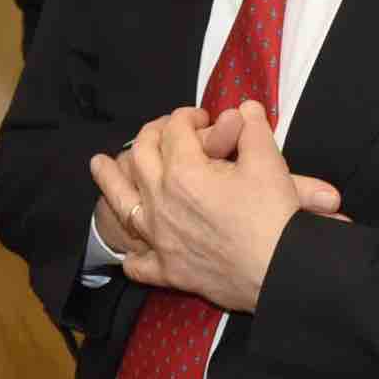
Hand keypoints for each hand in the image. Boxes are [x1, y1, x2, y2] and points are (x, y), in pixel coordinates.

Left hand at [86, 99, 340, 311]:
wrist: (280, 271)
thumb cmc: (274, 216)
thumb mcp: (268, 162)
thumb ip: (253, 129)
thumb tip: (245, 108)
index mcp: (184, 170)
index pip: (175, 129)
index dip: (187, 115)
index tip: (201, 117)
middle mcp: (161, 201)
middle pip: (141, 156)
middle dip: (150, 135)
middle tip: (162, 130)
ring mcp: (160, 238)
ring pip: (123, 204)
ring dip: (109, 180)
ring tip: (98, 165)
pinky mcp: (168, 270)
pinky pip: (139, 263)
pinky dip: (132, 255)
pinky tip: (129, 251)